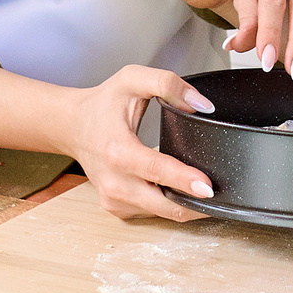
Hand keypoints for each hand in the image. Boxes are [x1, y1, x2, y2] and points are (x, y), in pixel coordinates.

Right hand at [69, 65, 218, 221]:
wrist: (72, 126)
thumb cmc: (102, 104)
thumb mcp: (132, 79)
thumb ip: (168, 84)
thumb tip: (202, 105)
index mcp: (118, 151)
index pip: (156, 171)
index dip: (185, 180)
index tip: (207, 187)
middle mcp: (114, 182)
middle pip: (163, 205)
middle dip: (195, 203)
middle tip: (220, 193)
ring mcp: (113, 199)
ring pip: (160, 213)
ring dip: (184, 205)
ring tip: (202, 189)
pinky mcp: (115, 208)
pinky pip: (150, 213)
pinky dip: (168, 205)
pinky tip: (177, 190)